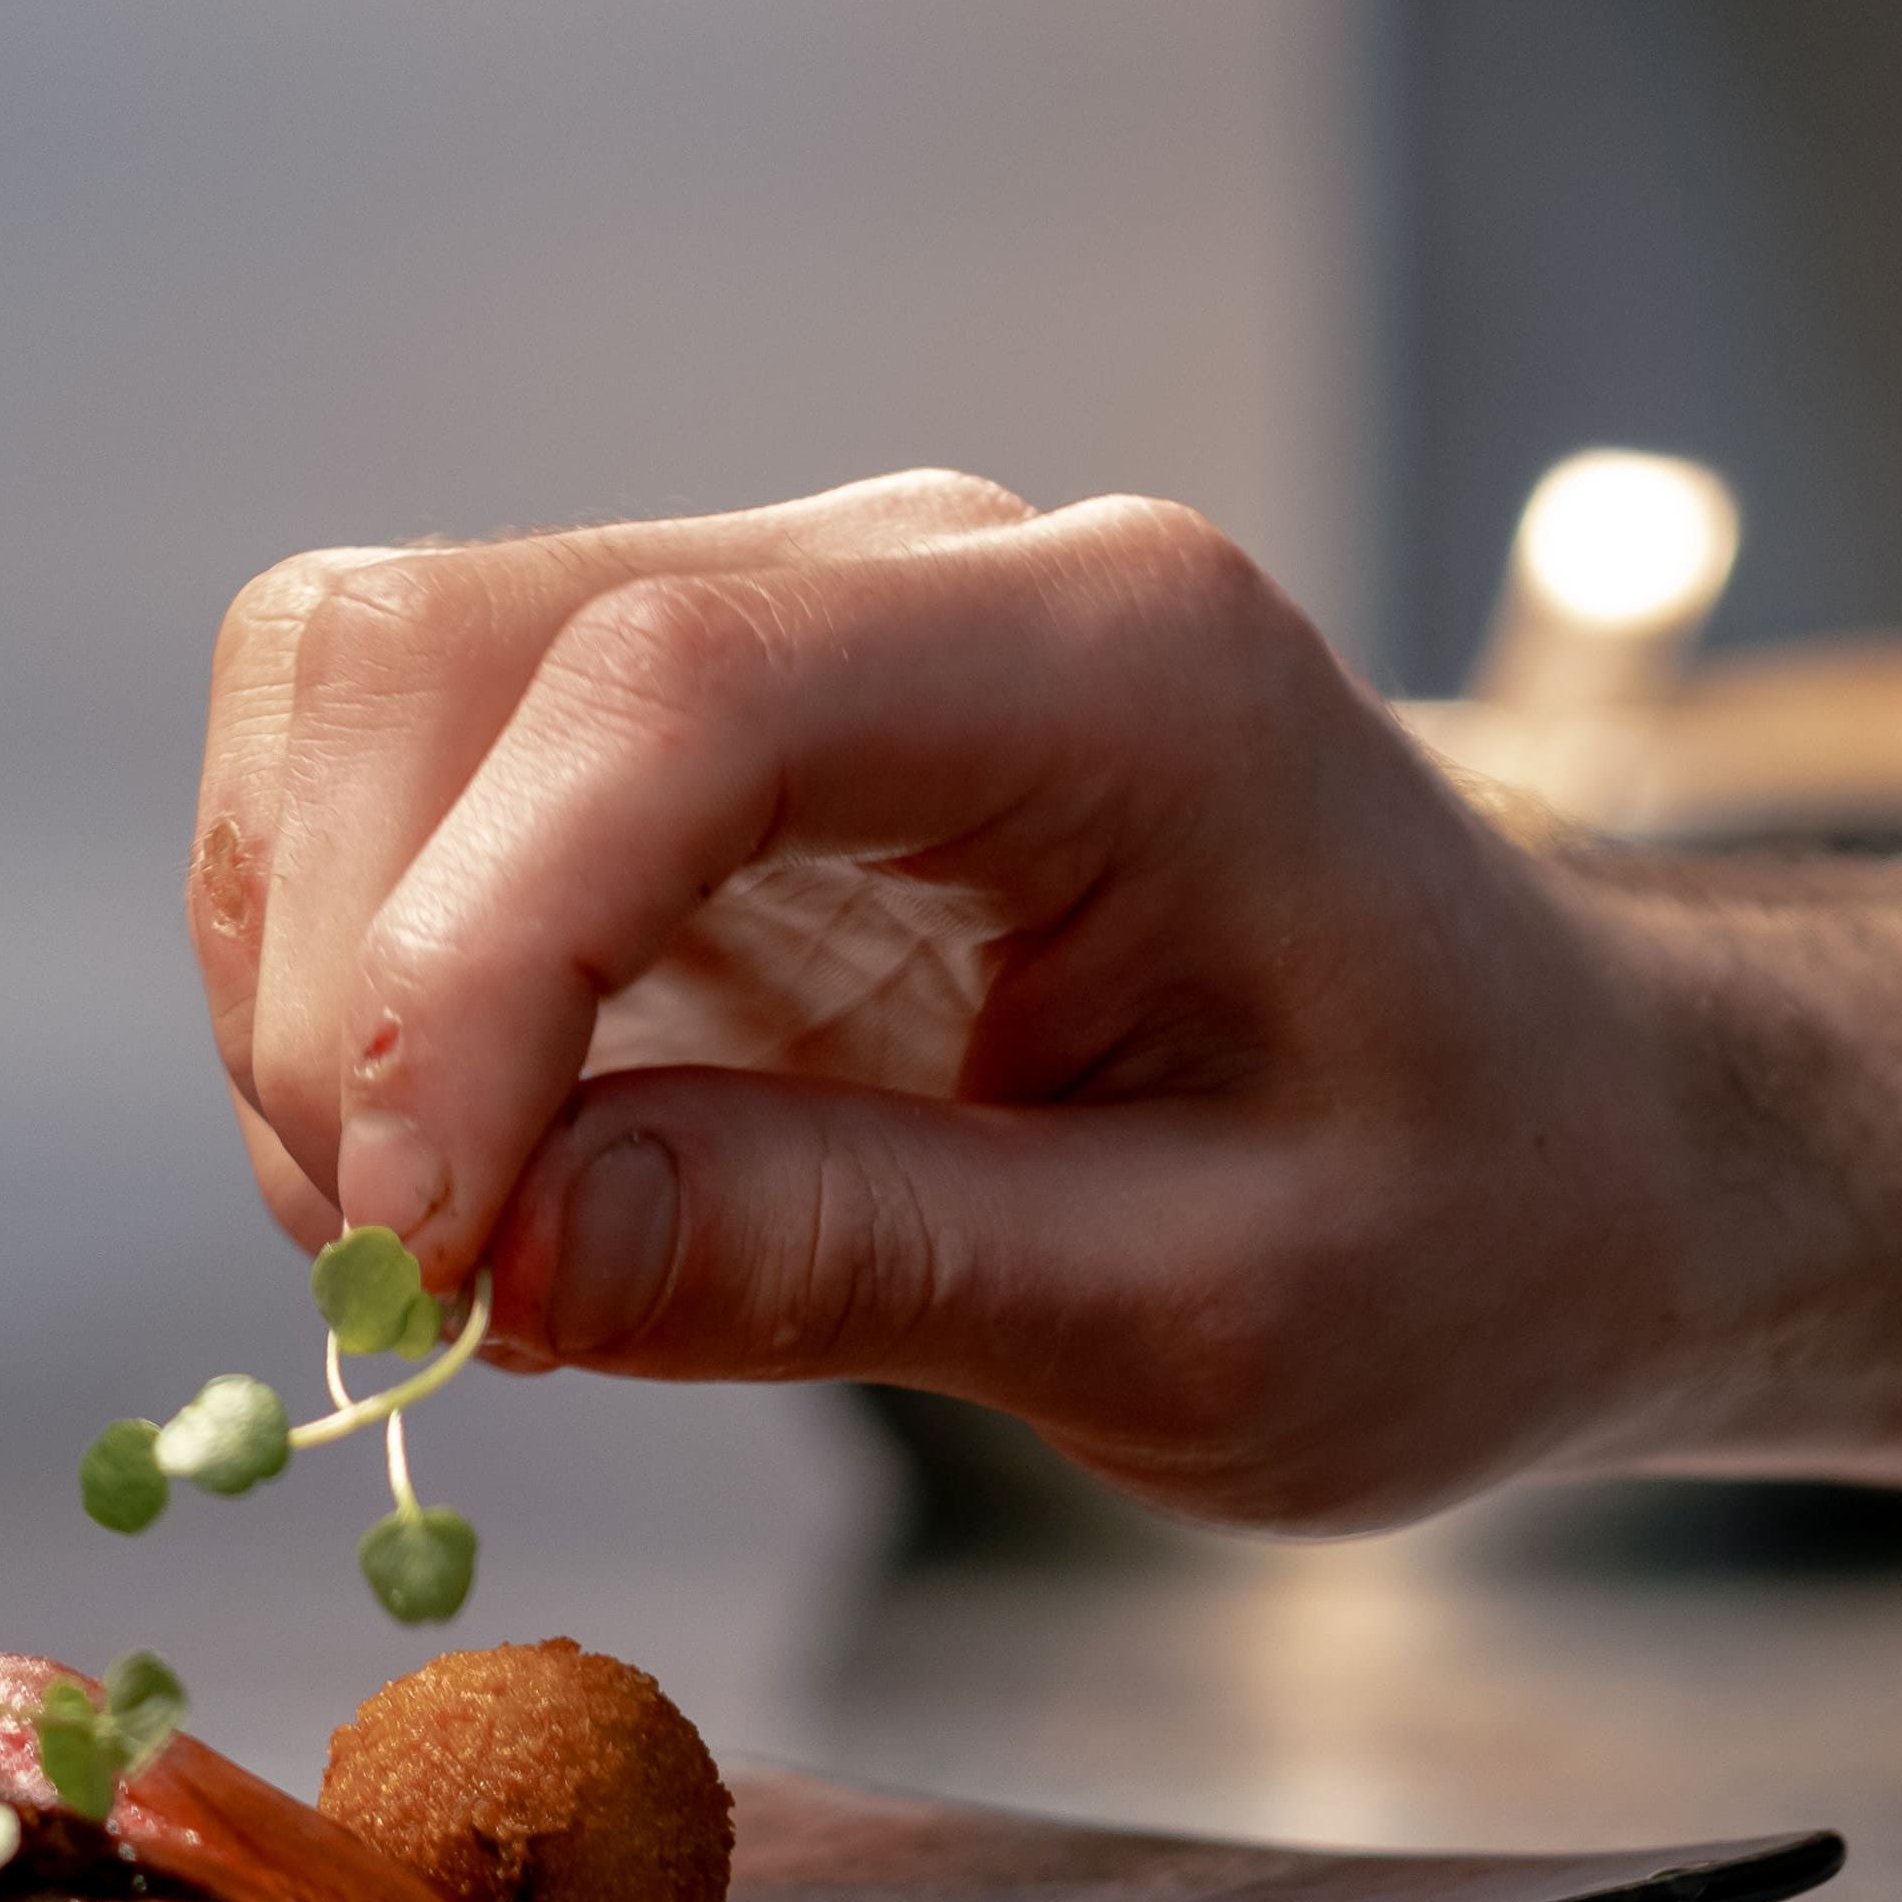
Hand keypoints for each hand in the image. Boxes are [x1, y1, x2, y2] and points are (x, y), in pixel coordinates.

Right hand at [188, 479, 1739, 1526]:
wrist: (1580, 1151)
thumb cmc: (1469, 1224)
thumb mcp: (1221, 1319)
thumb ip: (853, 1261)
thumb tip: (492, 1264)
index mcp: (1115, 662)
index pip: (670, 695)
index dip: (472, 962)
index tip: (426, 1246)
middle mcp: (929, 582)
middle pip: (442, 649)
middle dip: (355, 989)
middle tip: (433, 1296)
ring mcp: (800, 636)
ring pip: (366, 693)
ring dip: (320, 988)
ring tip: (468, 1254)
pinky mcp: (706, 747)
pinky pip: (403, 793)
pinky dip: (365, 997)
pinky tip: (498, 1184)